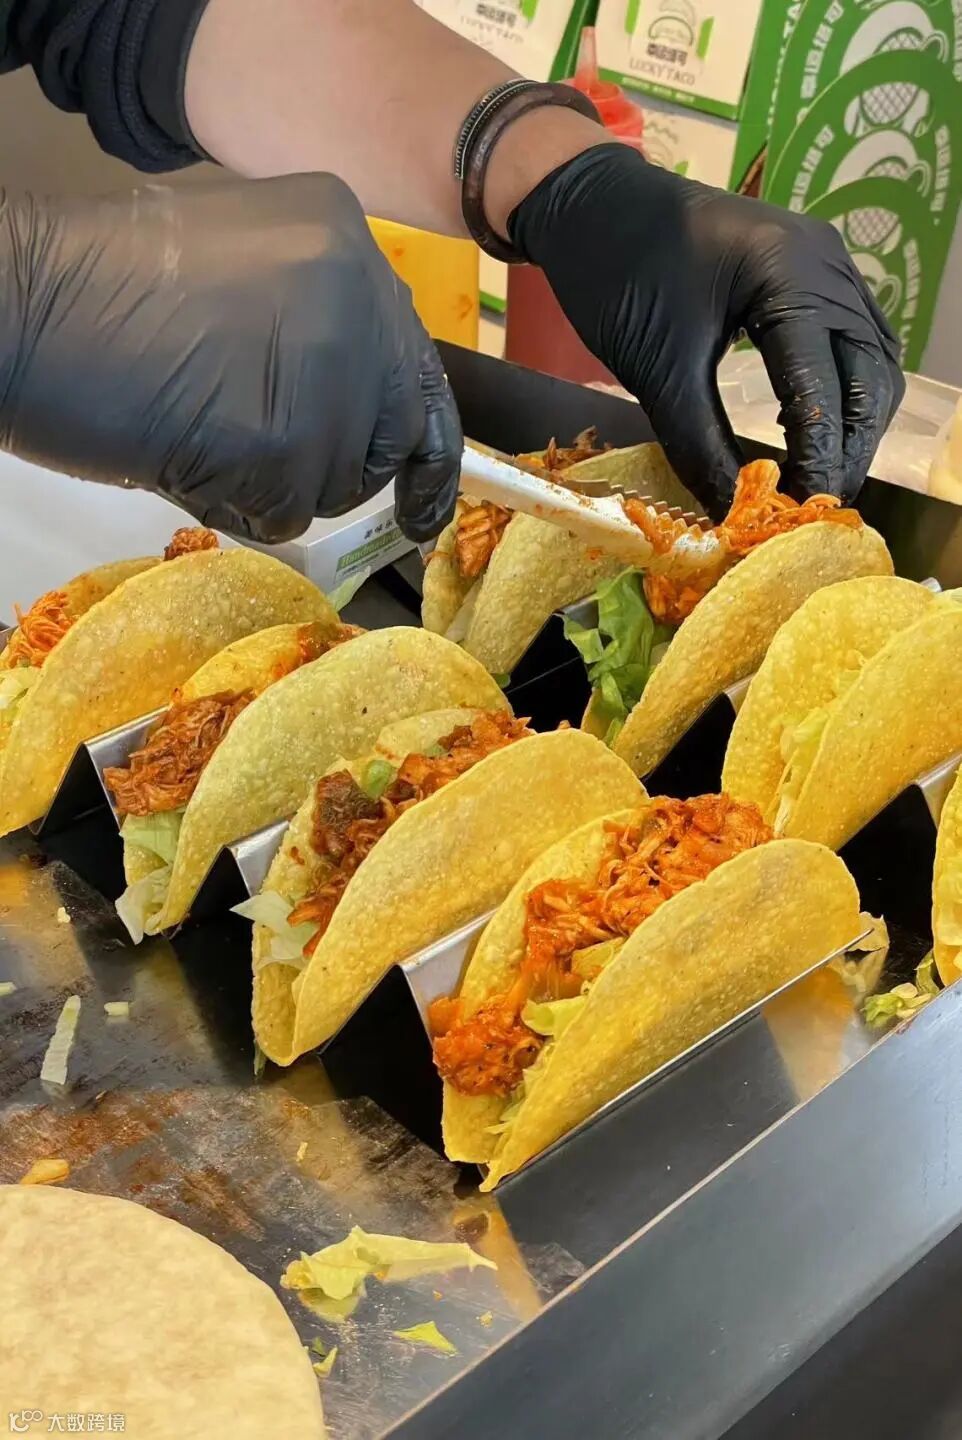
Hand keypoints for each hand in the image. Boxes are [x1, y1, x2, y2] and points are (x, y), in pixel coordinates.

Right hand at [0, 175, 460, 542]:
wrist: (21, 307)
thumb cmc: (104, 288)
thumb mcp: (238, 260)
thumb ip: (312, 313)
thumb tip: (359, 396)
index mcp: (344, 235)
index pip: (414, 358)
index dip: (420, 437)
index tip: (425, 494)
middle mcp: (355, 290)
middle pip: (394, 425)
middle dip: (344, 464)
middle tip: (280, 464)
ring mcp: (327, 367)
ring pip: (342, 477)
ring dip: (279, 484)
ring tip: (201, 434)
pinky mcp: (286, 438)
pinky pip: (289, 512)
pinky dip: (238, 506)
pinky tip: (186, 458)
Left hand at [509, 144, 903, 516]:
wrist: (593, 204)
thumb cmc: (618, 275)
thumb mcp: (657, 370)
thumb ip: (699, 445)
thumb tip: (730, 513)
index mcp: (789, 274)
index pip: (826, 382)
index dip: (819, 454)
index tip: (801, 510)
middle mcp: (827, 263)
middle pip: (869, 373)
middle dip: (849, 445)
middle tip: (819, 505)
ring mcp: (828, 264)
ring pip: (871, 359)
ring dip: (852, 423)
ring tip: (818, 478)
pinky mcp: (814, 274)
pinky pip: (851, 341)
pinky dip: (841, 393)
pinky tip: (811, 433)